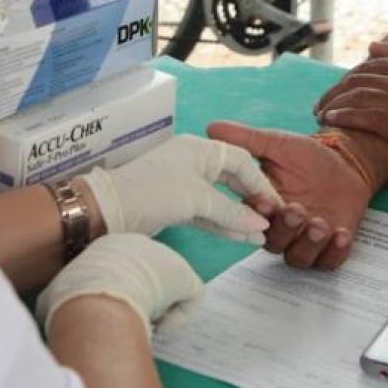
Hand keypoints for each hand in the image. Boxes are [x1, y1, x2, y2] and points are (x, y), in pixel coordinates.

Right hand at [36, 234, 202, 335]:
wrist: (97, 297)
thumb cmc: (72, 298)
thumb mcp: (54, 296)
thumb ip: (58, 298)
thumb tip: (50, 309)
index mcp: (110, 245)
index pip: (121, 267)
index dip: (117, 292)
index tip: (111, 311)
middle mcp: (141, 245)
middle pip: (147, 275)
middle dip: (141, 299)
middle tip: (130, 321)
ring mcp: (166, 258)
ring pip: (168, 289)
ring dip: (157, 309)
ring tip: (143, 326)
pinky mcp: (186, 277)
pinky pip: (188, 301)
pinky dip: (175, 319)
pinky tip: (159, 327)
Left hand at [81, 135, 279, 243]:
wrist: (110, 210)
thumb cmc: (155, 192)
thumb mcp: (198, 198)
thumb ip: (231, 212)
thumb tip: (261, 225)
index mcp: (200, 149)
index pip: (242, 161)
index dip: (261, 183)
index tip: (276, 206)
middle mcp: (194, 163)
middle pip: (232, 180)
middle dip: (252, 201)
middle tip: (272, 221)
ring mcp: (185, 186)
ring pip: (220, 201)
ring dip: (239, 218)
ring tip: (261, 237)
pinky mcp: (177, 207)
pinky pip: (207, 214)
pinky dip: (223, 225)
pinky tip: (241, 239)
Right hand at [207, 121, 370, 269]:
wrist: (347, 163)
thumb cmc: (308, 156)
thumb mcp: (278, 144)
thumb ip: (246, 140)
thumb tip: (211, 128)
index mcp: (263, 207)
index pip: (251, 218)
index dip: (257, 212)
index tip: (265, 200)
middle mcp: (281, 230)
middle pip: (274, 243)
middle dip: (284, 229)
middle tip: (296, 210)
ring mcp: (305, 242)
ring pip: (298, 257)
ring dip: (308, 243)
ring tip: (320, 224)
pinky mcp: (330, 249)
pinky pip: (329, 262)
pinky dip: (335, 252)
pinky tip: (341, 233)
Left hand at [314, 42, 387, 175]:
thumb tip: (373, 47)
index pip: (366, 67)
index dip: (346, 80)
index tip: (336, 92)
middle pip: (357, 81)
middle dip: (334, 93)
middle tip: (320, 105)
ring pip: (357, 98)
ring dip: (334, 105)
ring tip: (321, 114)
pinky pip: (364, 116)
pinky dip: (344, 116)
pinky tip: (333, 119)